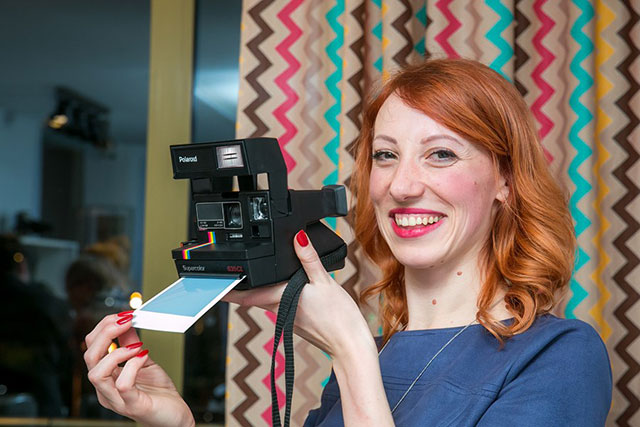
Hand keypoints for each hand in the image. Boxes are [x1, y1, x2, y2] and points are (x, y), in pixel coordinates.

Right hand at [84, 313, 194, 426]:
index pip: (90, 347)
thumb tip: (125, 321)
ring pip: (96, 373)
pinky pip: (123, 385)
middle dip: (106, 333)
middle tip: (126, 321)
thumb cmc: (157, 392)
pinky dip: (132, 366)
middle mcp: (106, 389)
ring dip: (116, 352)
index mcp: (106, 376)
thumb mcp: (142, 360)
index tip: (123, 314)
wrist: (174, 416)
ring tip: (136, 345)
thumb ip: (131, 343)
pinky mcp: (133, 406)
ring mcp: (117, 399)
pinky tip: (145, 357)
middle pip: (89, 357)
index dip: (103, 327)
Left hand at [223, 231, 375, 358]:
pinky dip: (276, 293)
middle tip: (225, 272)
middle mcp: (279, 309)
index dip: (225, 289)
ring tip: (250, 274)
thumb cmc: (339, 319)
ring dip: (258, 288)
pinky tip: (286, 285)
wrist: (350, 345)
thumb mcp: (325, 282)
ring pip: (266, 299)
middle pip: (253, 295)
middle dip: (241, 284)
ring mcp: (287, 316)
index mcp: (281, 298)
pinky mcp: (296, 320)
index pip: (244, 295)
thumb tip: (297, 237)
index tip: (207, 283)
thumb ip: (309, 259)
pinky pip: (280, 303)